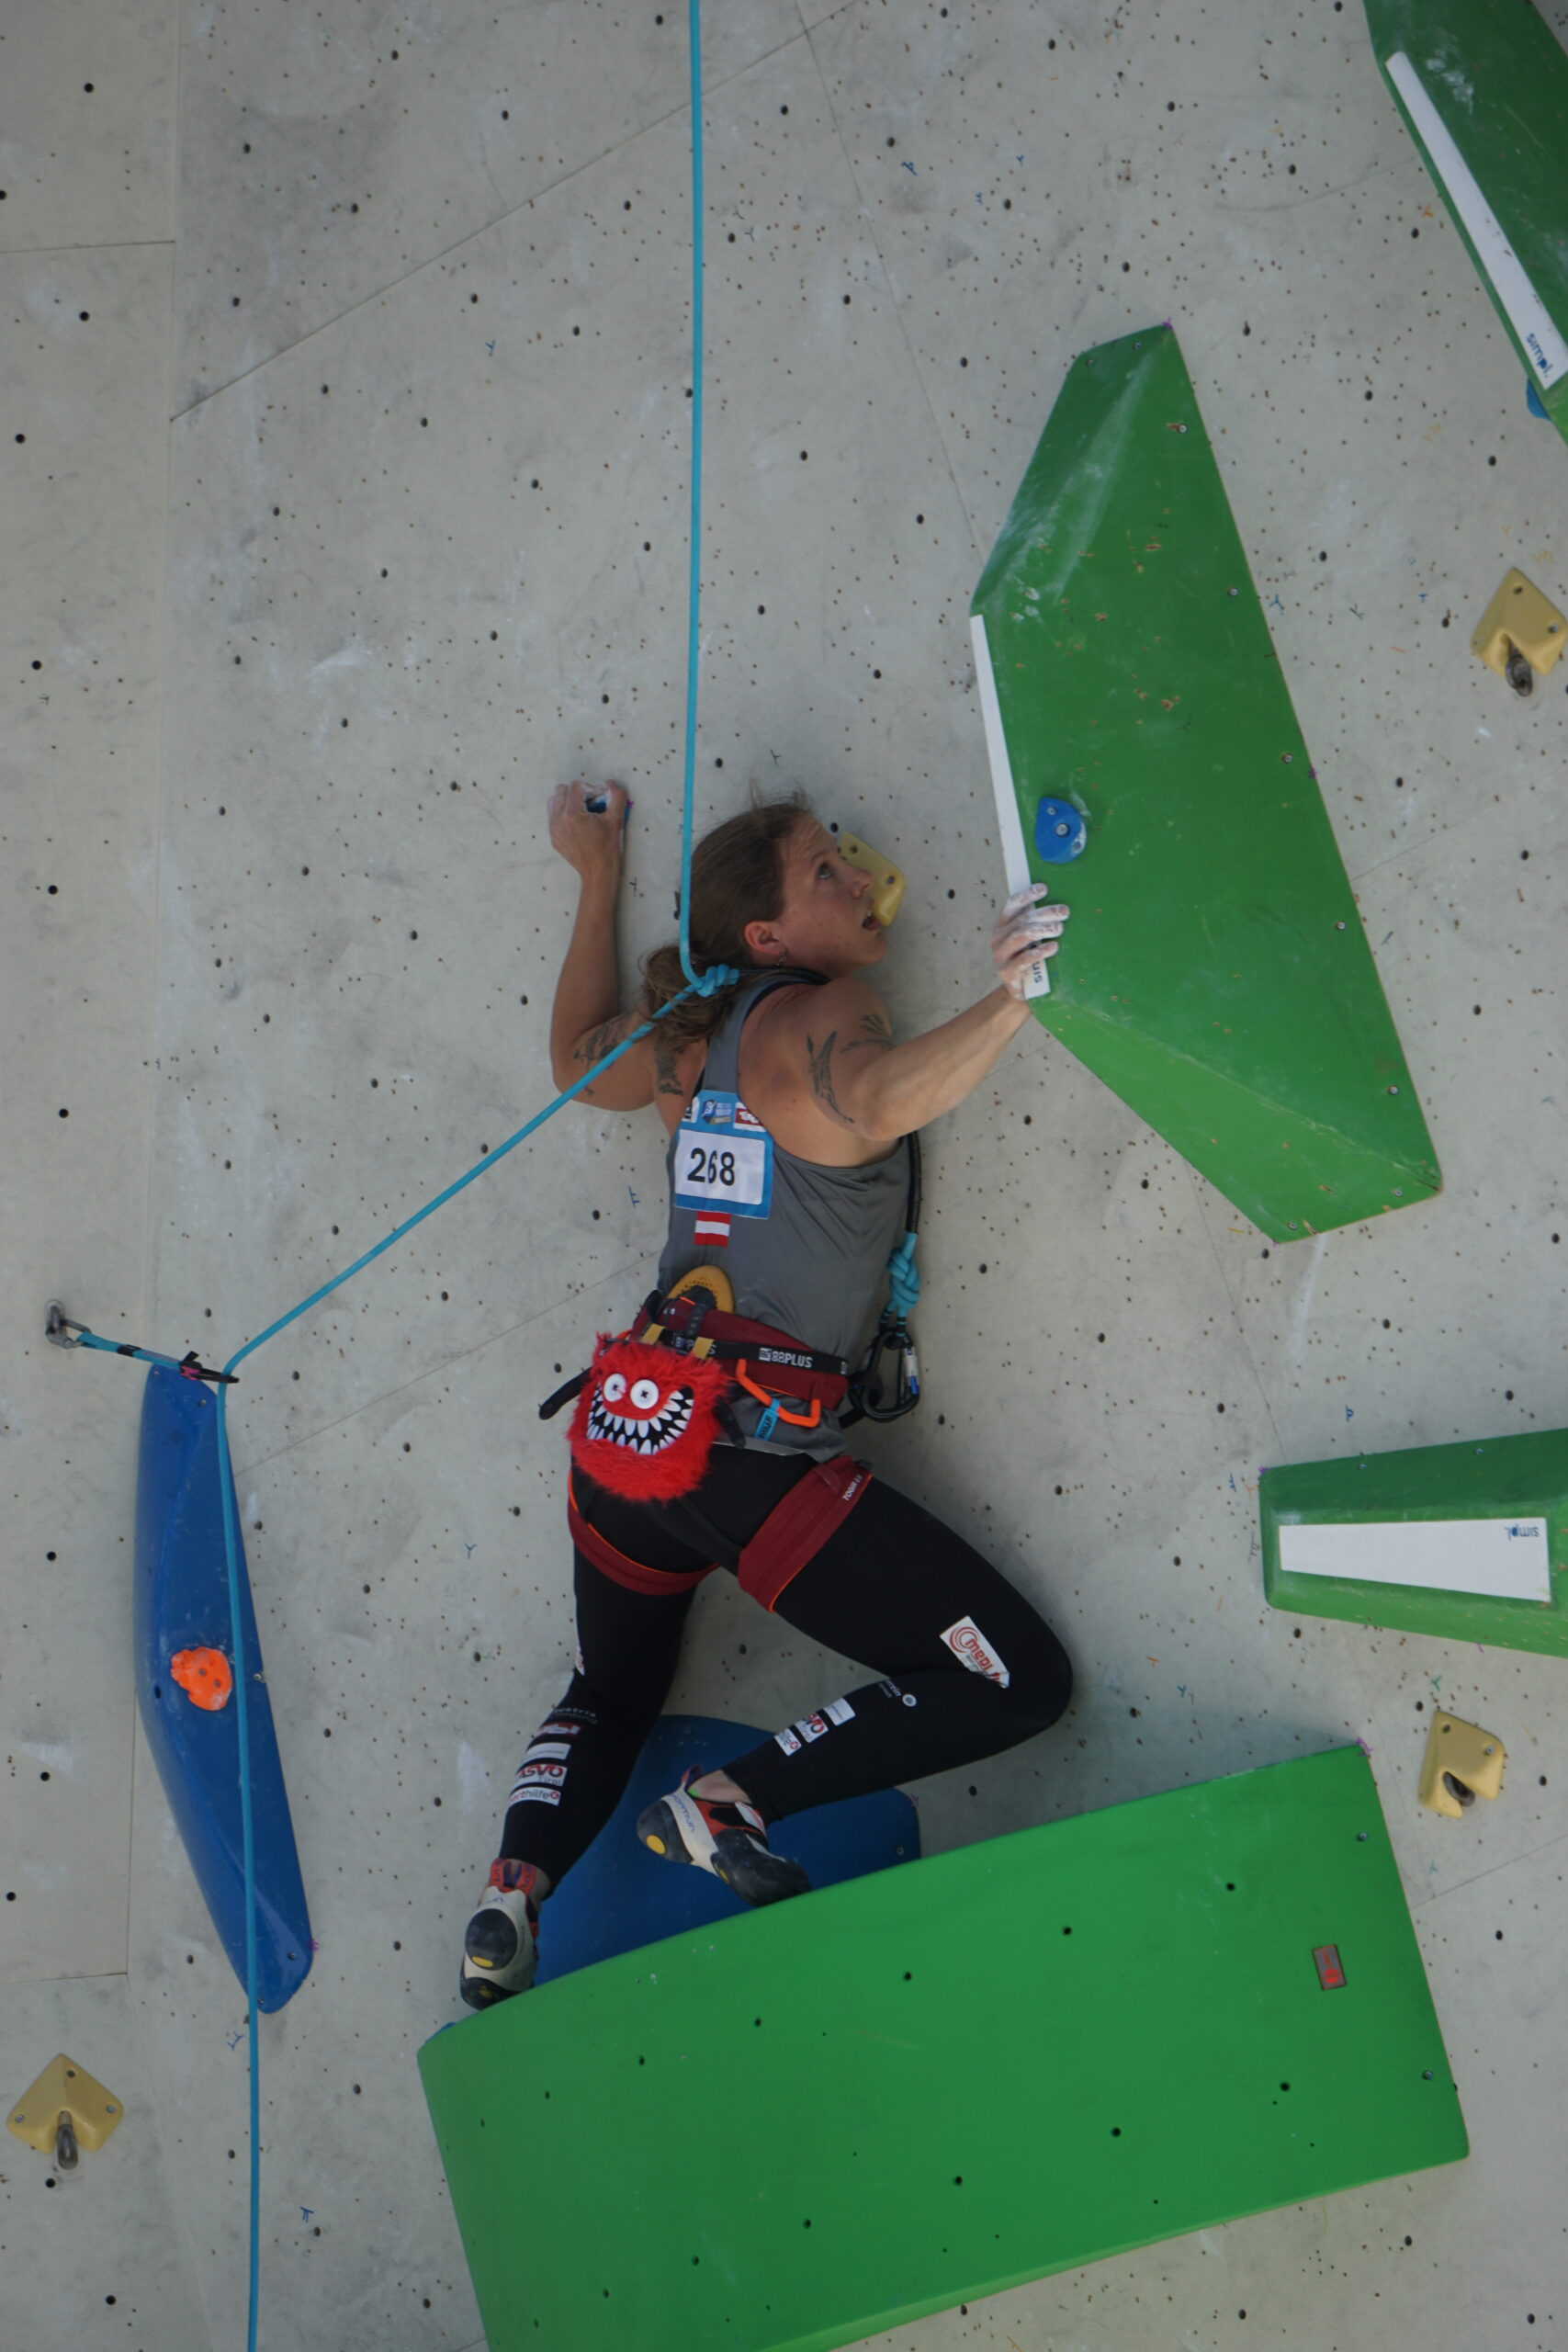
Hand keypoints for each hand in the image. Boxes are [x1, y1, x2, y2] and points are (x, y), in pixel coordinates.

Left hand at [549, 779, 629, 880]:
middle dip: (577, 793)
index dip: (590, 788)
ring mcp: (553, 829)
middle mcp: (558, 820)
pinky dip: (564, 813)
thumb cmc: (607, 848)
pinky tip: (578, 823)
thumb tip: (610, 783)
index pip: (576, 786)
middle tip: (591, 804)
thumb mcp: (616, 820)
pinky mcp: (553, 837)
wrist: (597, 872)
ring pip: (554, 801)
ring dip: (568, 801)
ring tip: (583, 812)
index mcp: (572, 814)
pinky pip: (553, 816)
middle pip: (561, 790)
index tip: (600, 799)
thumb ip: (616, 796)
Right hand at [992, 885, 1068, 1000]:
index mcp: (1001, 927)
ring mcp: (1000, 957)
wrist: (1022, 992)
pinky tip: (1053, 947)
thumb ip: (1036, 924)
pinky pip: (1024, 959)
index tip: (1044, 888)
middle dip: (1044, 913)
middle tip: (1064, 912)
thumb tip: (1059, 906)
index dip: (1027, 894)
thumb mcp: (1030, 941)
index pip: (1012, 905)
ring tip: (1059, 928)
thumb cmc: (1030, 961)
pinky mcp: (1007, 973)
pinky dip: (1040, 951)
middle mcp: (997, 939)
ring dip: (1042, 929)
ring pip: (1021, 936)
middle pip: (1021, 920)